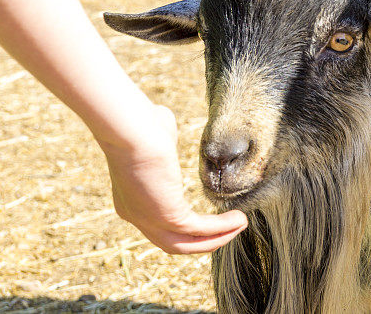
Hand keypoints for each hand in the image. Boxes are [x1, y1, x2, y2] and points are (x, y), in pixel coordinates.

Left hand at [101, 105, 247, 253]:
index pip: (161, 226)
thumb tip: (168, 128)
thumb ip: (164, 141)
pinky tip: (238, 220)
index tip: (211, 220)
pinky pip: (199, 229)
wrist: (130, 128)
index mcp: (130, 200)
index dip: (188, 228)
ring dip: (217, 238)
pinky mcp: (167, 215)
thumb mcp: (154, 139)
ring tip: (240, 225)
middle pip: (175, 243)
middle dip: (205, 240)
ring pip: (186, 244)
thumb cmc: (139, 125)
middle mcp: (137, 216)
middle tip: (231, 228)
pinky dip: (221, 228)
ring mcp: (149, 220)